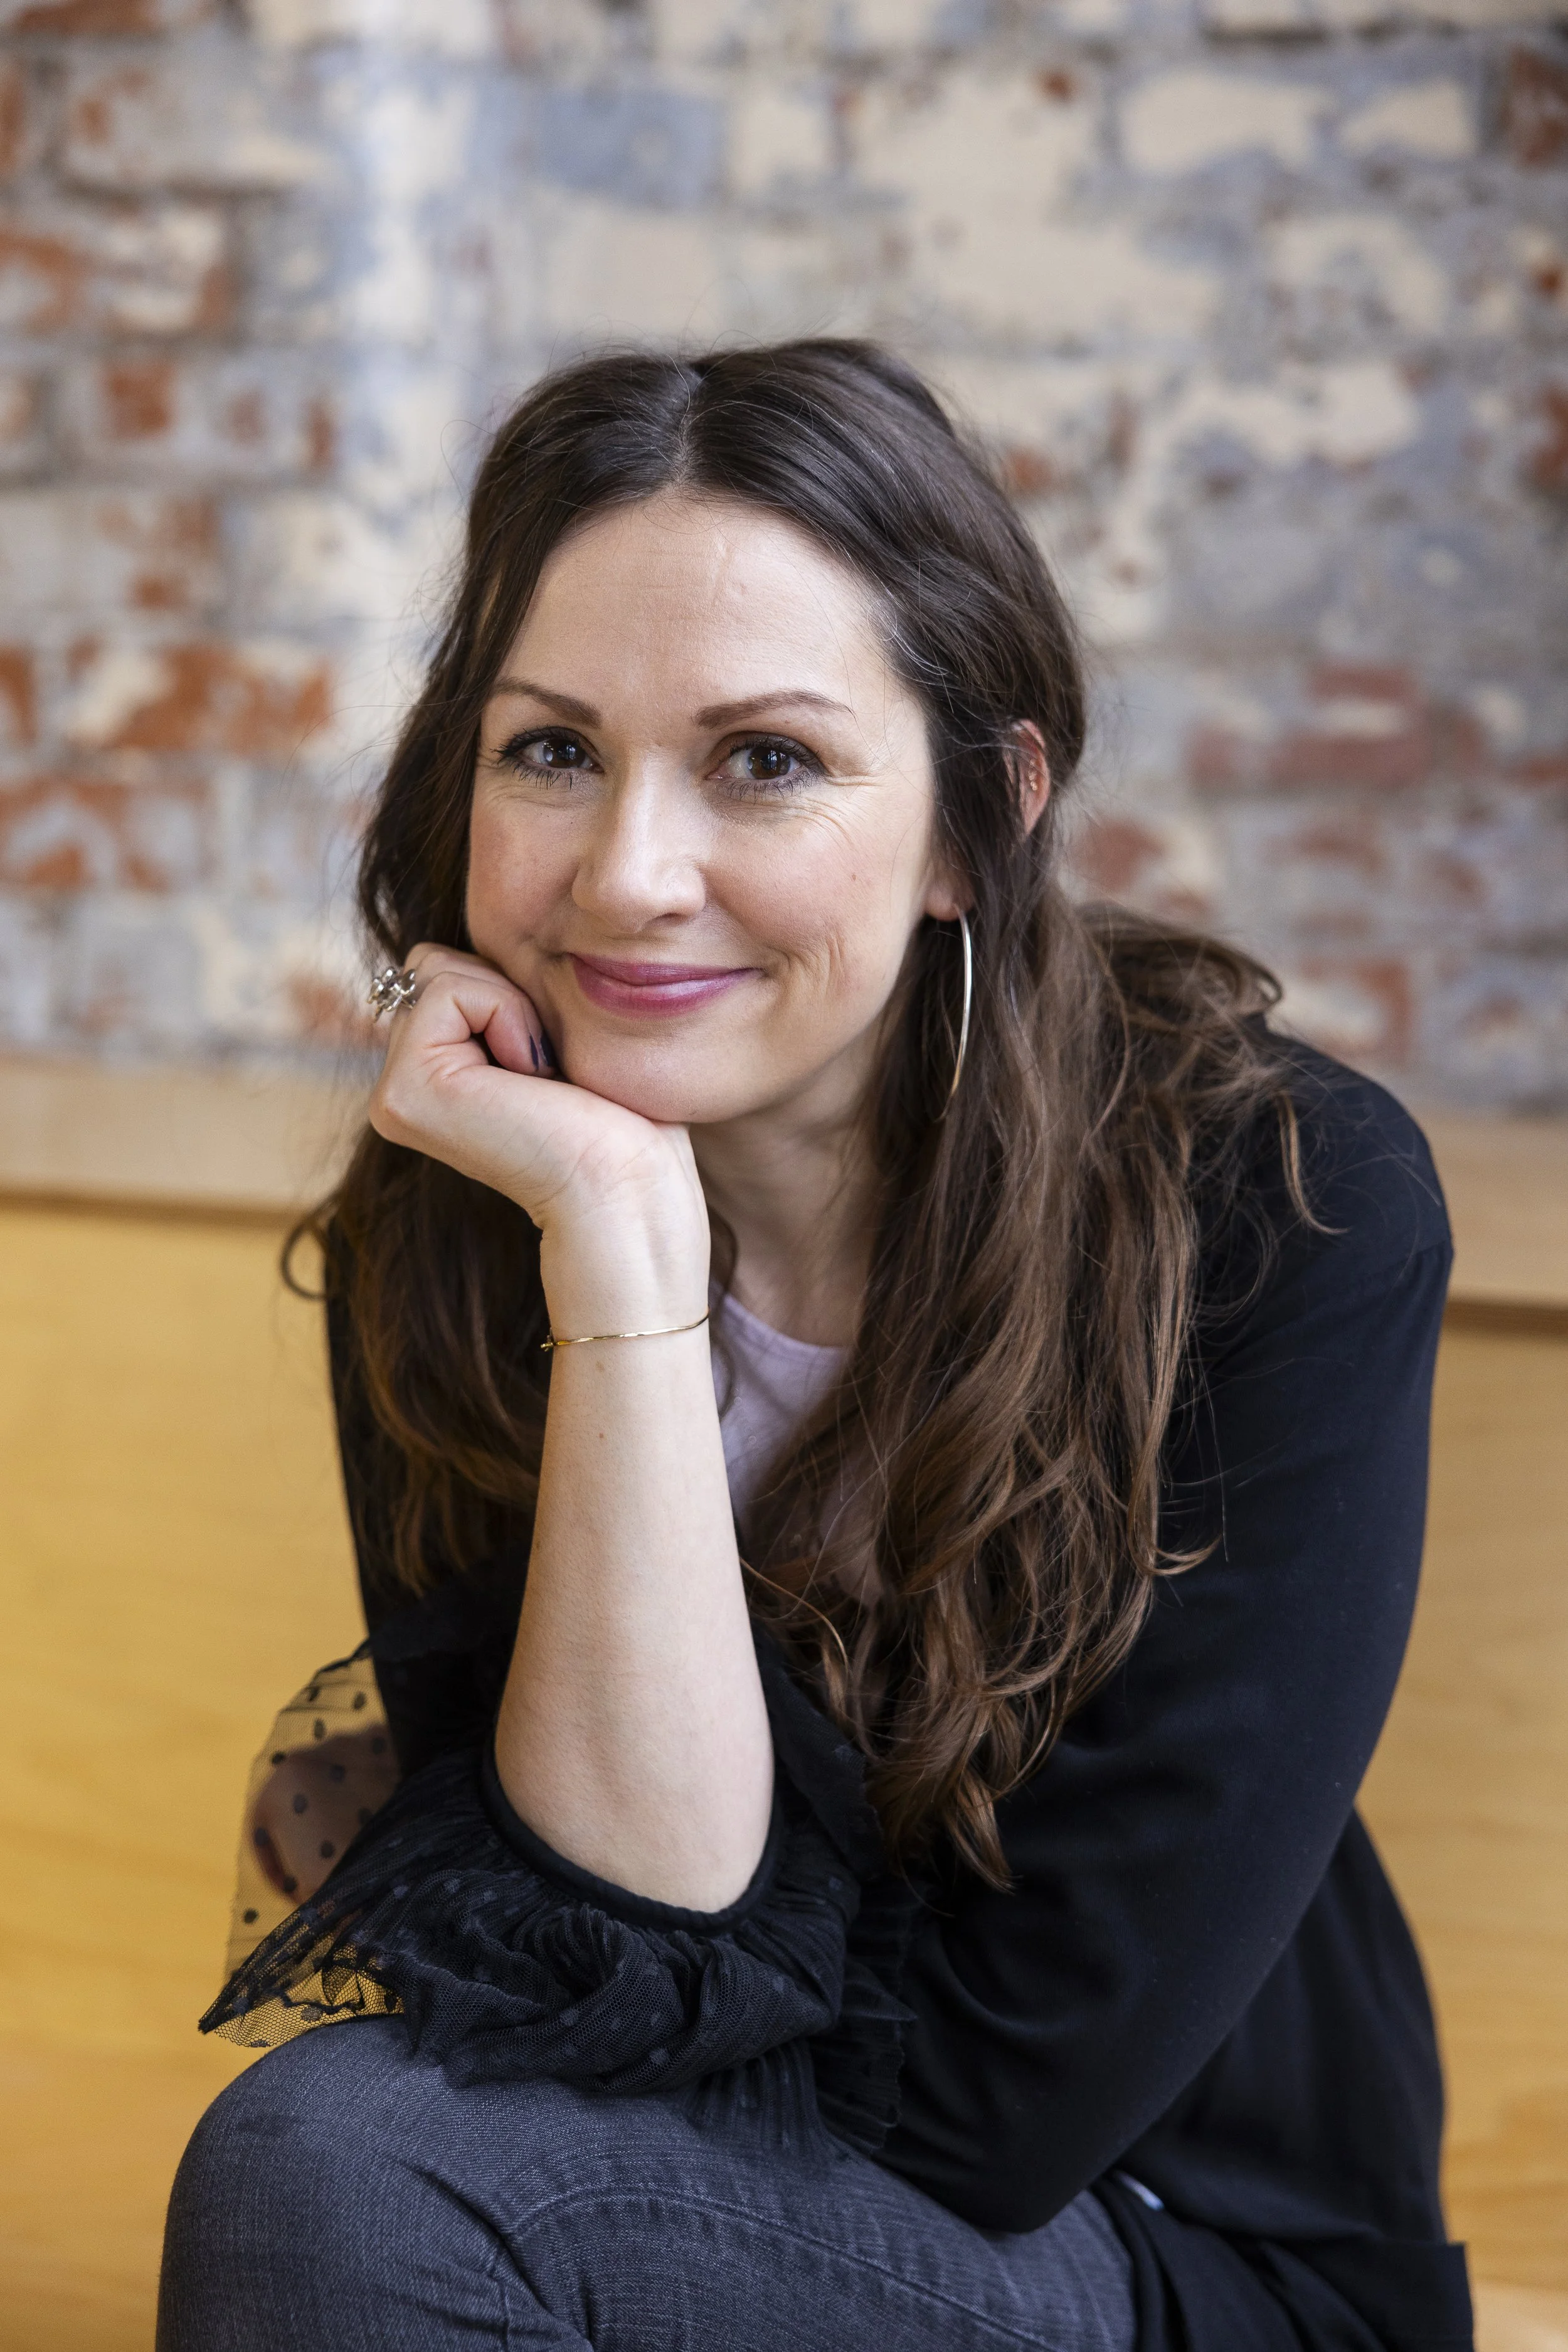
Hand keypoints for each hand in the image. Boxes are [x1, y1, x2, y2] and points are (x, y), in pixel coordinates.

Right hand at [367, 946, 709, 1328]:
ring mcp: (393, 1094)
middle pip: (432, 963)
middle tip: (543, 1068)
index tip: (547, 1062)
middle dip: (504, 991)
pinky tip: (529, 1078)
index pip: (444, 969)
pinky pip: (449, 990)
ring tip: (537, 1076)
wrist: (627, 1179)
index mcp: (429, 1077)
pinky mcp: (402, 1093)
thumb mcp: (545, 1032)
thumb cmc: (614, 1114)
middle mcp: (399, 1088)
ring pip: (435, 968)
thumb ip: (494, 994)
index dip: (511, 991)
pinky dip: (507, 1014)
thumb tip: (470, 937)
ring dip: (510, 1005)